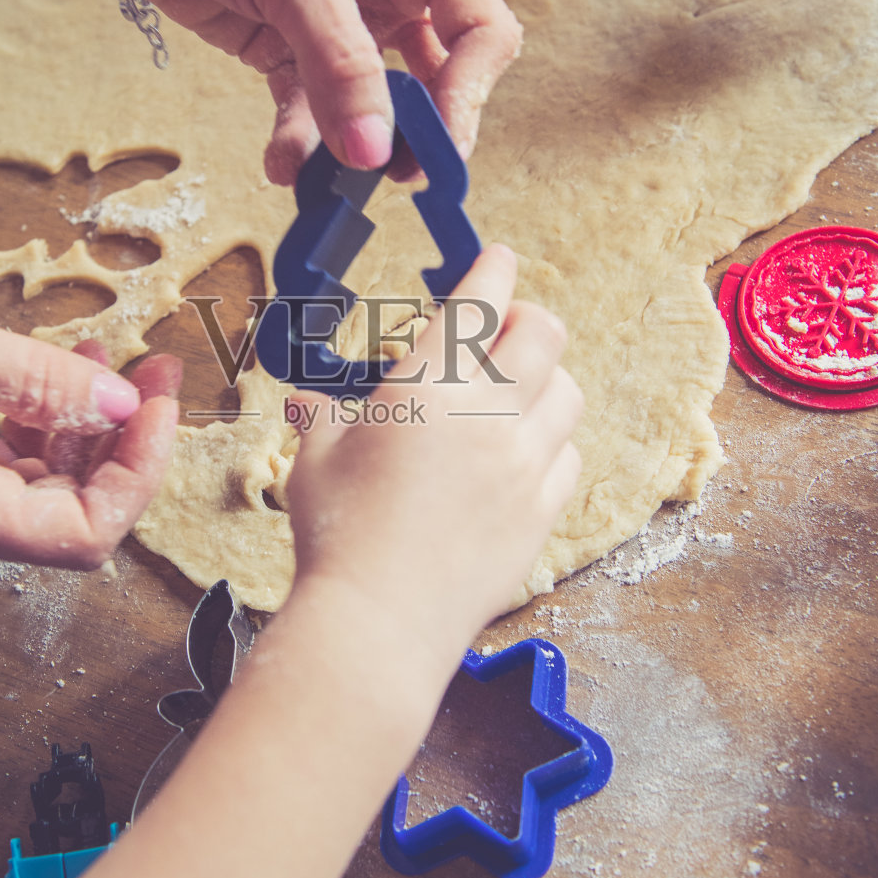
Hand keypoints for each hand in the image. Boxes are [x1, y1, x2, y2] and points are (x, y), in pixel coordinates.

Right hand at [0, 274, 179, 566]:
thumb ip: (31, 379)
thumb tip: (118, 402)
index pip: (84, 535)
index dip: (138, 473)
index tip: (159, 402)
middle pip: (72, 512)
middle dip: (126, 442)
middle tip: (154, 369)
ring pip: (43, 483)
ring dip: (88, 424)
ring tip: (107, 355)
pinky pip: (5, 456)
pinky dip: (43, 415)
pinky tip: (54, 368)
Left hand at [75, 0, 522, 185]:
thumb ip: (338, 62)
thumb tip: (375, 151)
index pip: (480, 29)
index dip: (470, 89)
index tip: (438, 142)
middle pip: (433, 79)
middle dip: (415, 133)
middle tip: (394, 180)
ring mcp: (335, 26)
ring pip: (367, 108)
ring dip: (350, 149)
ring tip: (329, 187)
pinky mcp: (284, 51)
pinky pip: (307, 112)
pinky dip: (298, 144)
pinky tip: (282, 167)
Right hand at [285, 244, 582, 647]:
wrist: (378, 620)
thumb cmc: (336, 533)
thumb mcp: (314, 457)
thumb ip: (323, 416)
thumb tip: (310, 402)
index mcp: (426, 386)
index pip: (478, 304)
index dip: (492, 270)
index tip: (498, 257)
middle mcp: (488, 415)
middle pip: (543, 334)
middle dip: (526, 318)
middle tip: (504, 328)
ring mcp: (523, 465)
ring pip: (567, 393)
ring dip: (546, 379)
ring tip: (517, 391)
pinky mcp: (541, 512)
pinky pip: (568, 457)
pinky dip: (552, 442)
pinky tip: (525, 452)